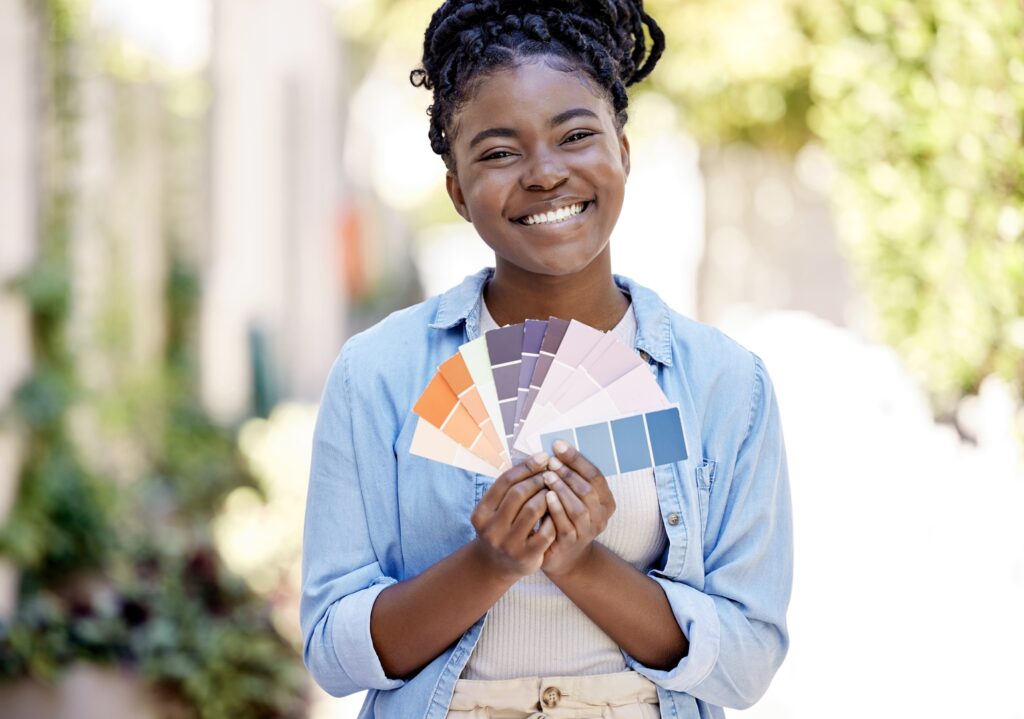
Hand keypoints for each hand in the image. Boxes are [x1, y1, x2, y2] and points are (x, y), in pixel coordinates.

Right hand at [470, 451, 556, 579]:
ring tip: (554, 490)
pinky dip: (553, 518)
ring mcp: (508, 544)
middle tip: (552, 472)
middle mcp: (491, 529)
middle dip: (538, 480)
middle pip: (518, 493)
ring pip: (533, 510)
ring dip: (547, 496)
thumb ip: (509, 489)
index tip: (543, 457)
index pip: (505, 482)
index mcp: (481, 513)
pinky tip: (557, 512)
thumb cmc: (500, 529)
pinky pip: (545, 531)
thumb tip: (536, 459)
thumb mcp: (495, 511)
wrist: (495, 566)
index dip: (526, 467)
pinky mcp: (526, 556)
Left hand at [540, 440, 615, 578]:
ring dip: (562, 489)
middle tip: (551, 460)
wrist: (562, 555)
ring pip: (579, 508)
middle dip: (569, 472)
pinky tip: (546, 497)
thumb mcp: (572, 497)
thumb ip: (570, 477)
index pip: (596, 475)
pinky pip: (566, 525)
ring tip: (547, 476)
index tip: (558, 445)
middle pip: (589, 490)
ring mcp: (587, 532)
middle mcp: (601, 517)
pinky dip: (556, 509)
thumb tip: (555, 447)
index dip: (577, 459)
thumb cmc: (564, 518)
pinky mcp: (572, 543)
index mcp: (606, 501)